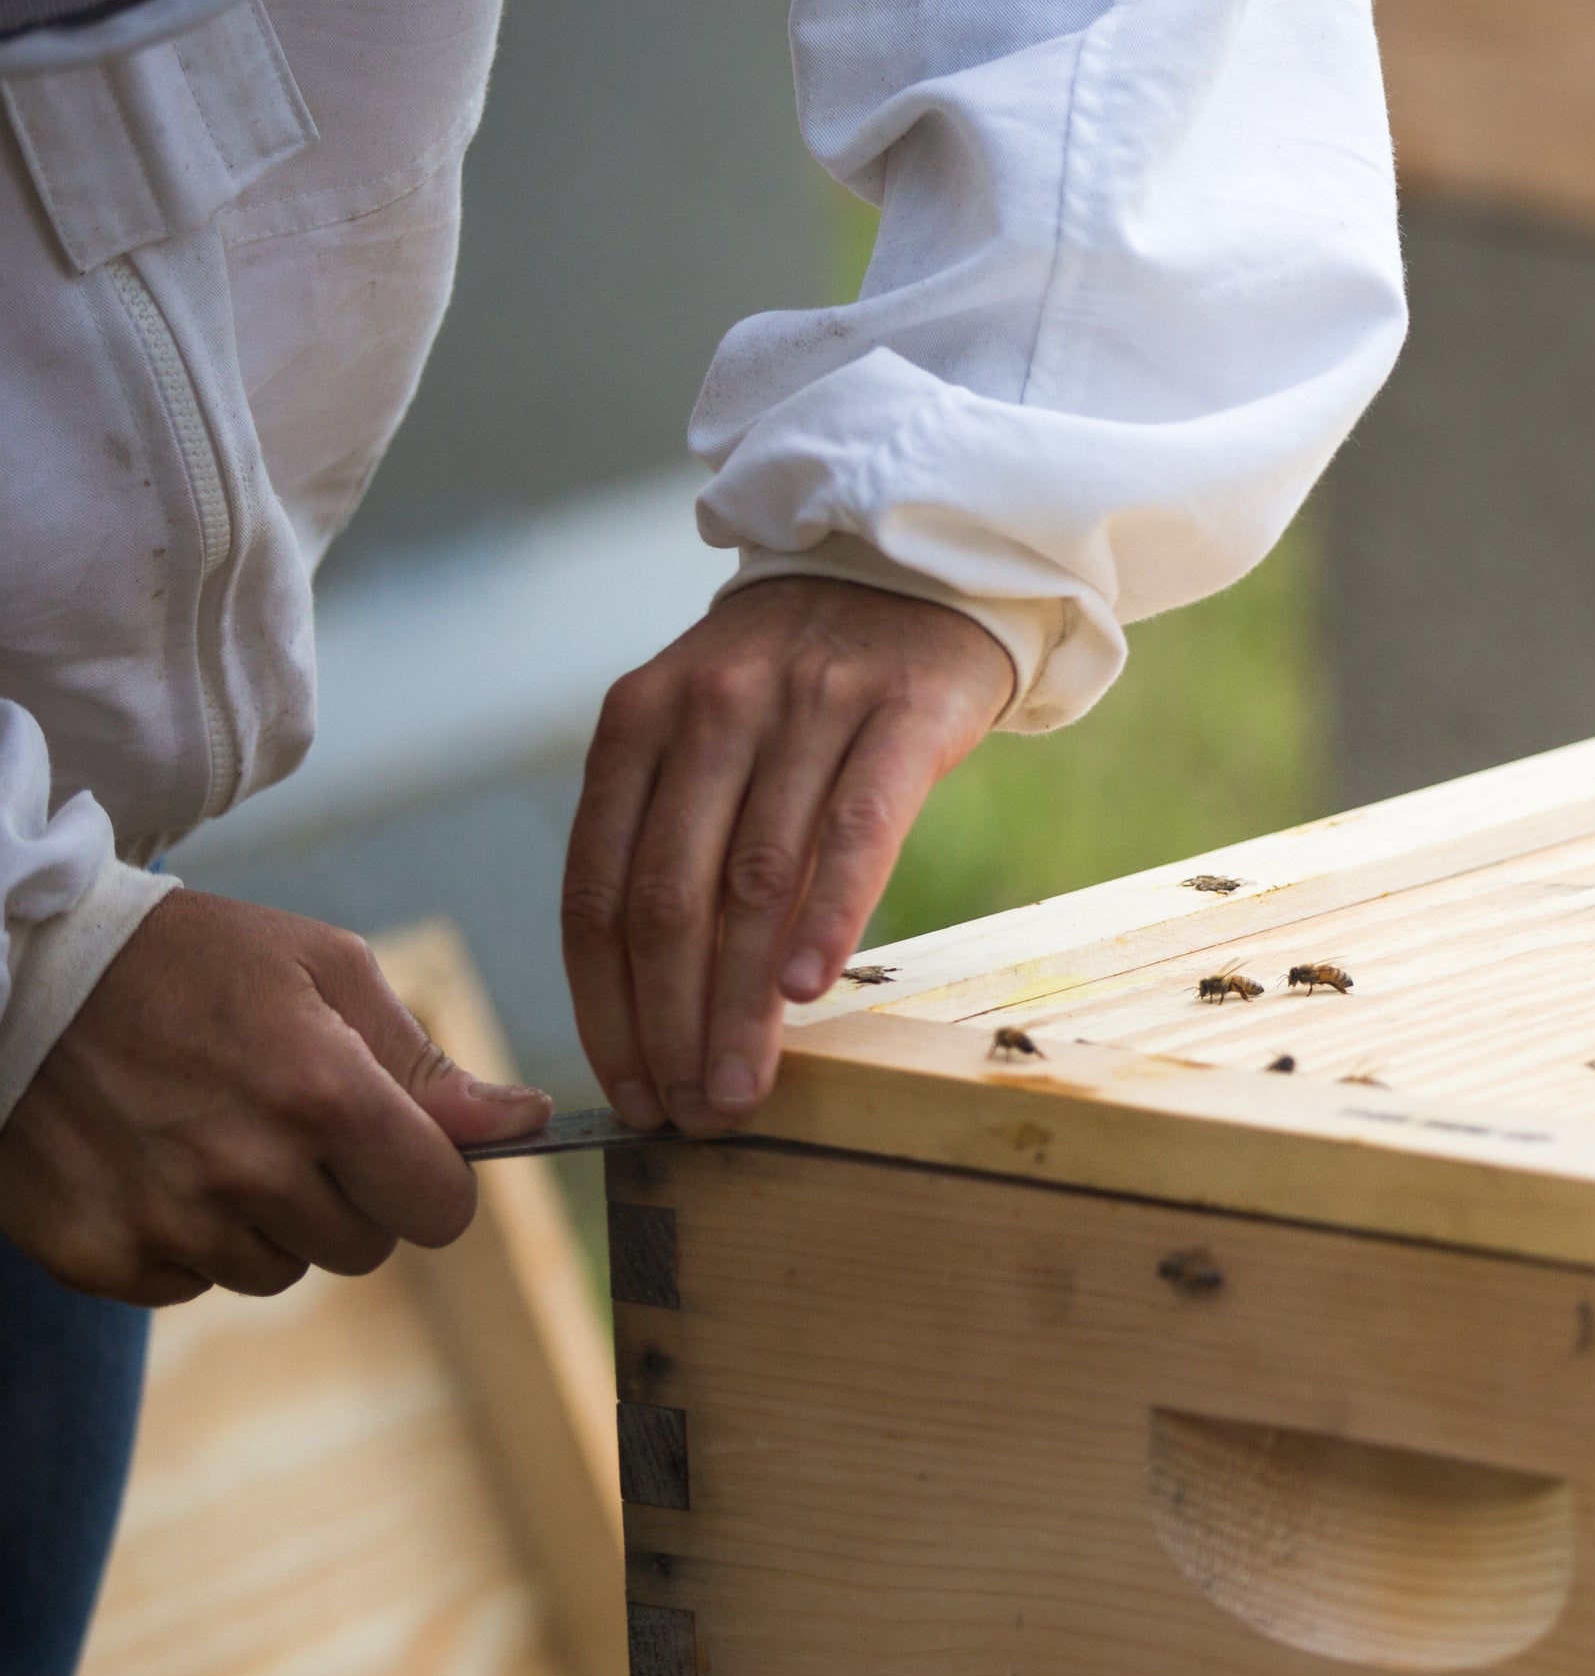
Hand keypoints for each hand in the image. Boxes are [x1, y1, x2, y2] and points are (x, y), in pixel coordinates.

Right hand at [0, 892, 549, 1304]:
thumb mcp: (323, 971)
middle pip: (365, 1248)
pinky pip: (190, 1284)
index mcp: (322, 1094)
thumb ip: (426, 1061)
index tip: (399, 1150)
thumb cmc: (188, 961)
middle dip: (347, 1196)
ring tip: (211, 1134)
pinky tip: (153, 1164)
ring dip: (266, 1221)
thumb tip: (524, 1123)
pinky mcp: (100, 1257)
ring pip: (279, 1271)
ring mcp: (169, 1221)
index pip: (440, 1209)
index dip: (431, 1181)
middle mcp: (249, 1169)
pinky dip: (185, 1239)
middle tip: (283, 1123)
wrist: (19, 974)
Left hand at [563, 576, 1014, 1137]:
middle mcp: (708, 708)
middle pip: (668, 899)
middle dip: (668, 1025)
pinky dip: (825, 916)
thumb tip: (658, 1006)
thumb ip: (674, 836)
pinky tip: (805, 990)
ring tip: (741, 1089)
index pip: (596, 890)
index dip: (603, 1006)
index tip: (625, 1092)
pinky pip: (855, 830)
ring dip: (740, 1004)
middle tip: (686, 1114)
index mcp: (637, 723)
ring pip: (754, 882)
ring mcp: (805, 704)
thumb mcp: (708, 732)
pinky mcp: (901, 710)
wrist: (917, 561)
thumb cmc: (806, 681)